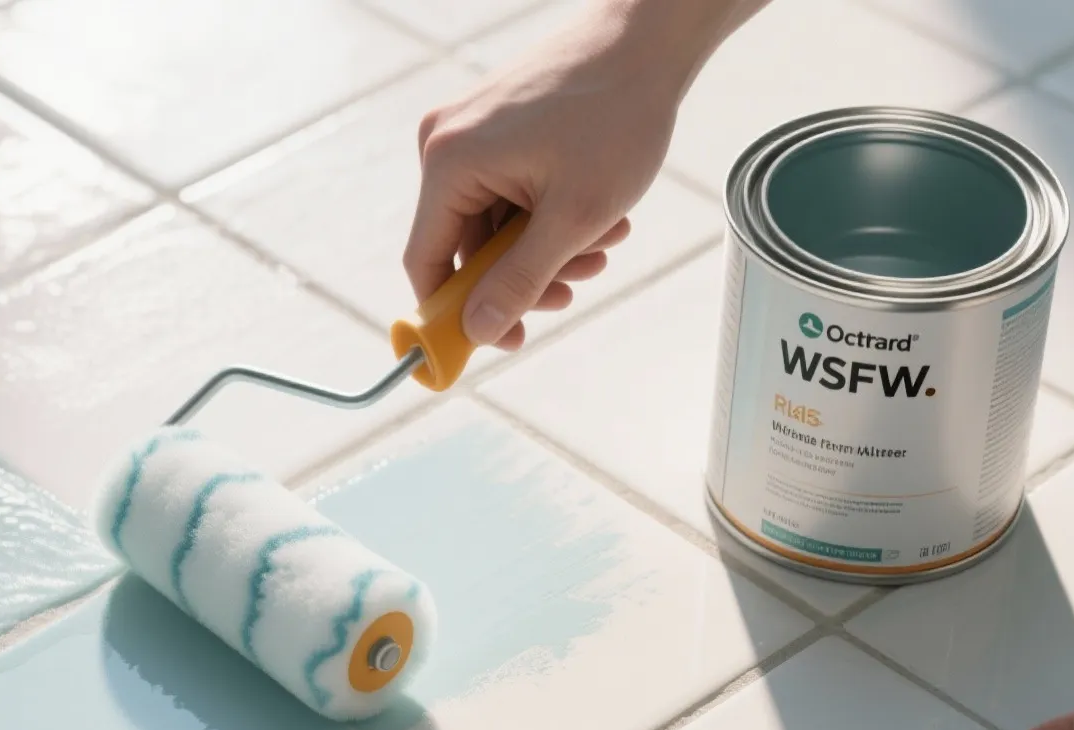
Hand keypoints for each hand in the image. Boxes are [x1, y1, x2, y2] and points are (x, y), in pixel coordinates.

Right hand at [405, 0, 759, 348]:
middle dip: (523, 276)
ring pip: (496, 227)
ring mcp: (471, 134)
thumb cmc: (615, 115)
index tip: (493, 344)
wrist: (647, 41)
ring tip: (603, 241)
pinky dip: (551, 217)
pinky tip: (597, 214)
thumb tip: (479, 331)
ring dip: (548, 249)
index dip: (454, 315)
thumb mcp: (572, 218)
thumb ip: (518, 281)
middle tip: (573, 288)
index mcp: (449, 162)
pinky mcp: (497, 128)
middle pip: (466, 248)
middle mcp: (446, 144)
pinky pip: (510, 196)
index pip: (427, 262)